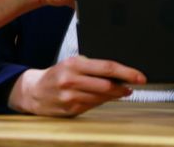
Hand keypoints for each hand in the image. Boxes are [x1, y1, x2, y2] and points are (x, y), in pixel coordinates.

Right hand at [8, 55, 146, 116]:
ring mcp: (70, 97)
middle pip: (106, 85)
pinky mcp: (70, 109)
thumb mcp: (72, 64)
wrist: (33, 91)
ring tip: (122, 91)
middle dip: (123, 86)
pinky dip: (103, 101)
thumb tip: (118, 73)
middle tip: (133, 86)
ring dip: (115, 95)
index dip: (127, 72)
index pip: (107, 67)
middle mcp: (71, 80)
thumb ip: (93, 67)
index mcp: (74, 64)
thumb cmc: (57, 75)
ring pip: (101, 97)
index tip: (140, 77)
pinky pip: (93, 105)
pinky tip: (107, 97)